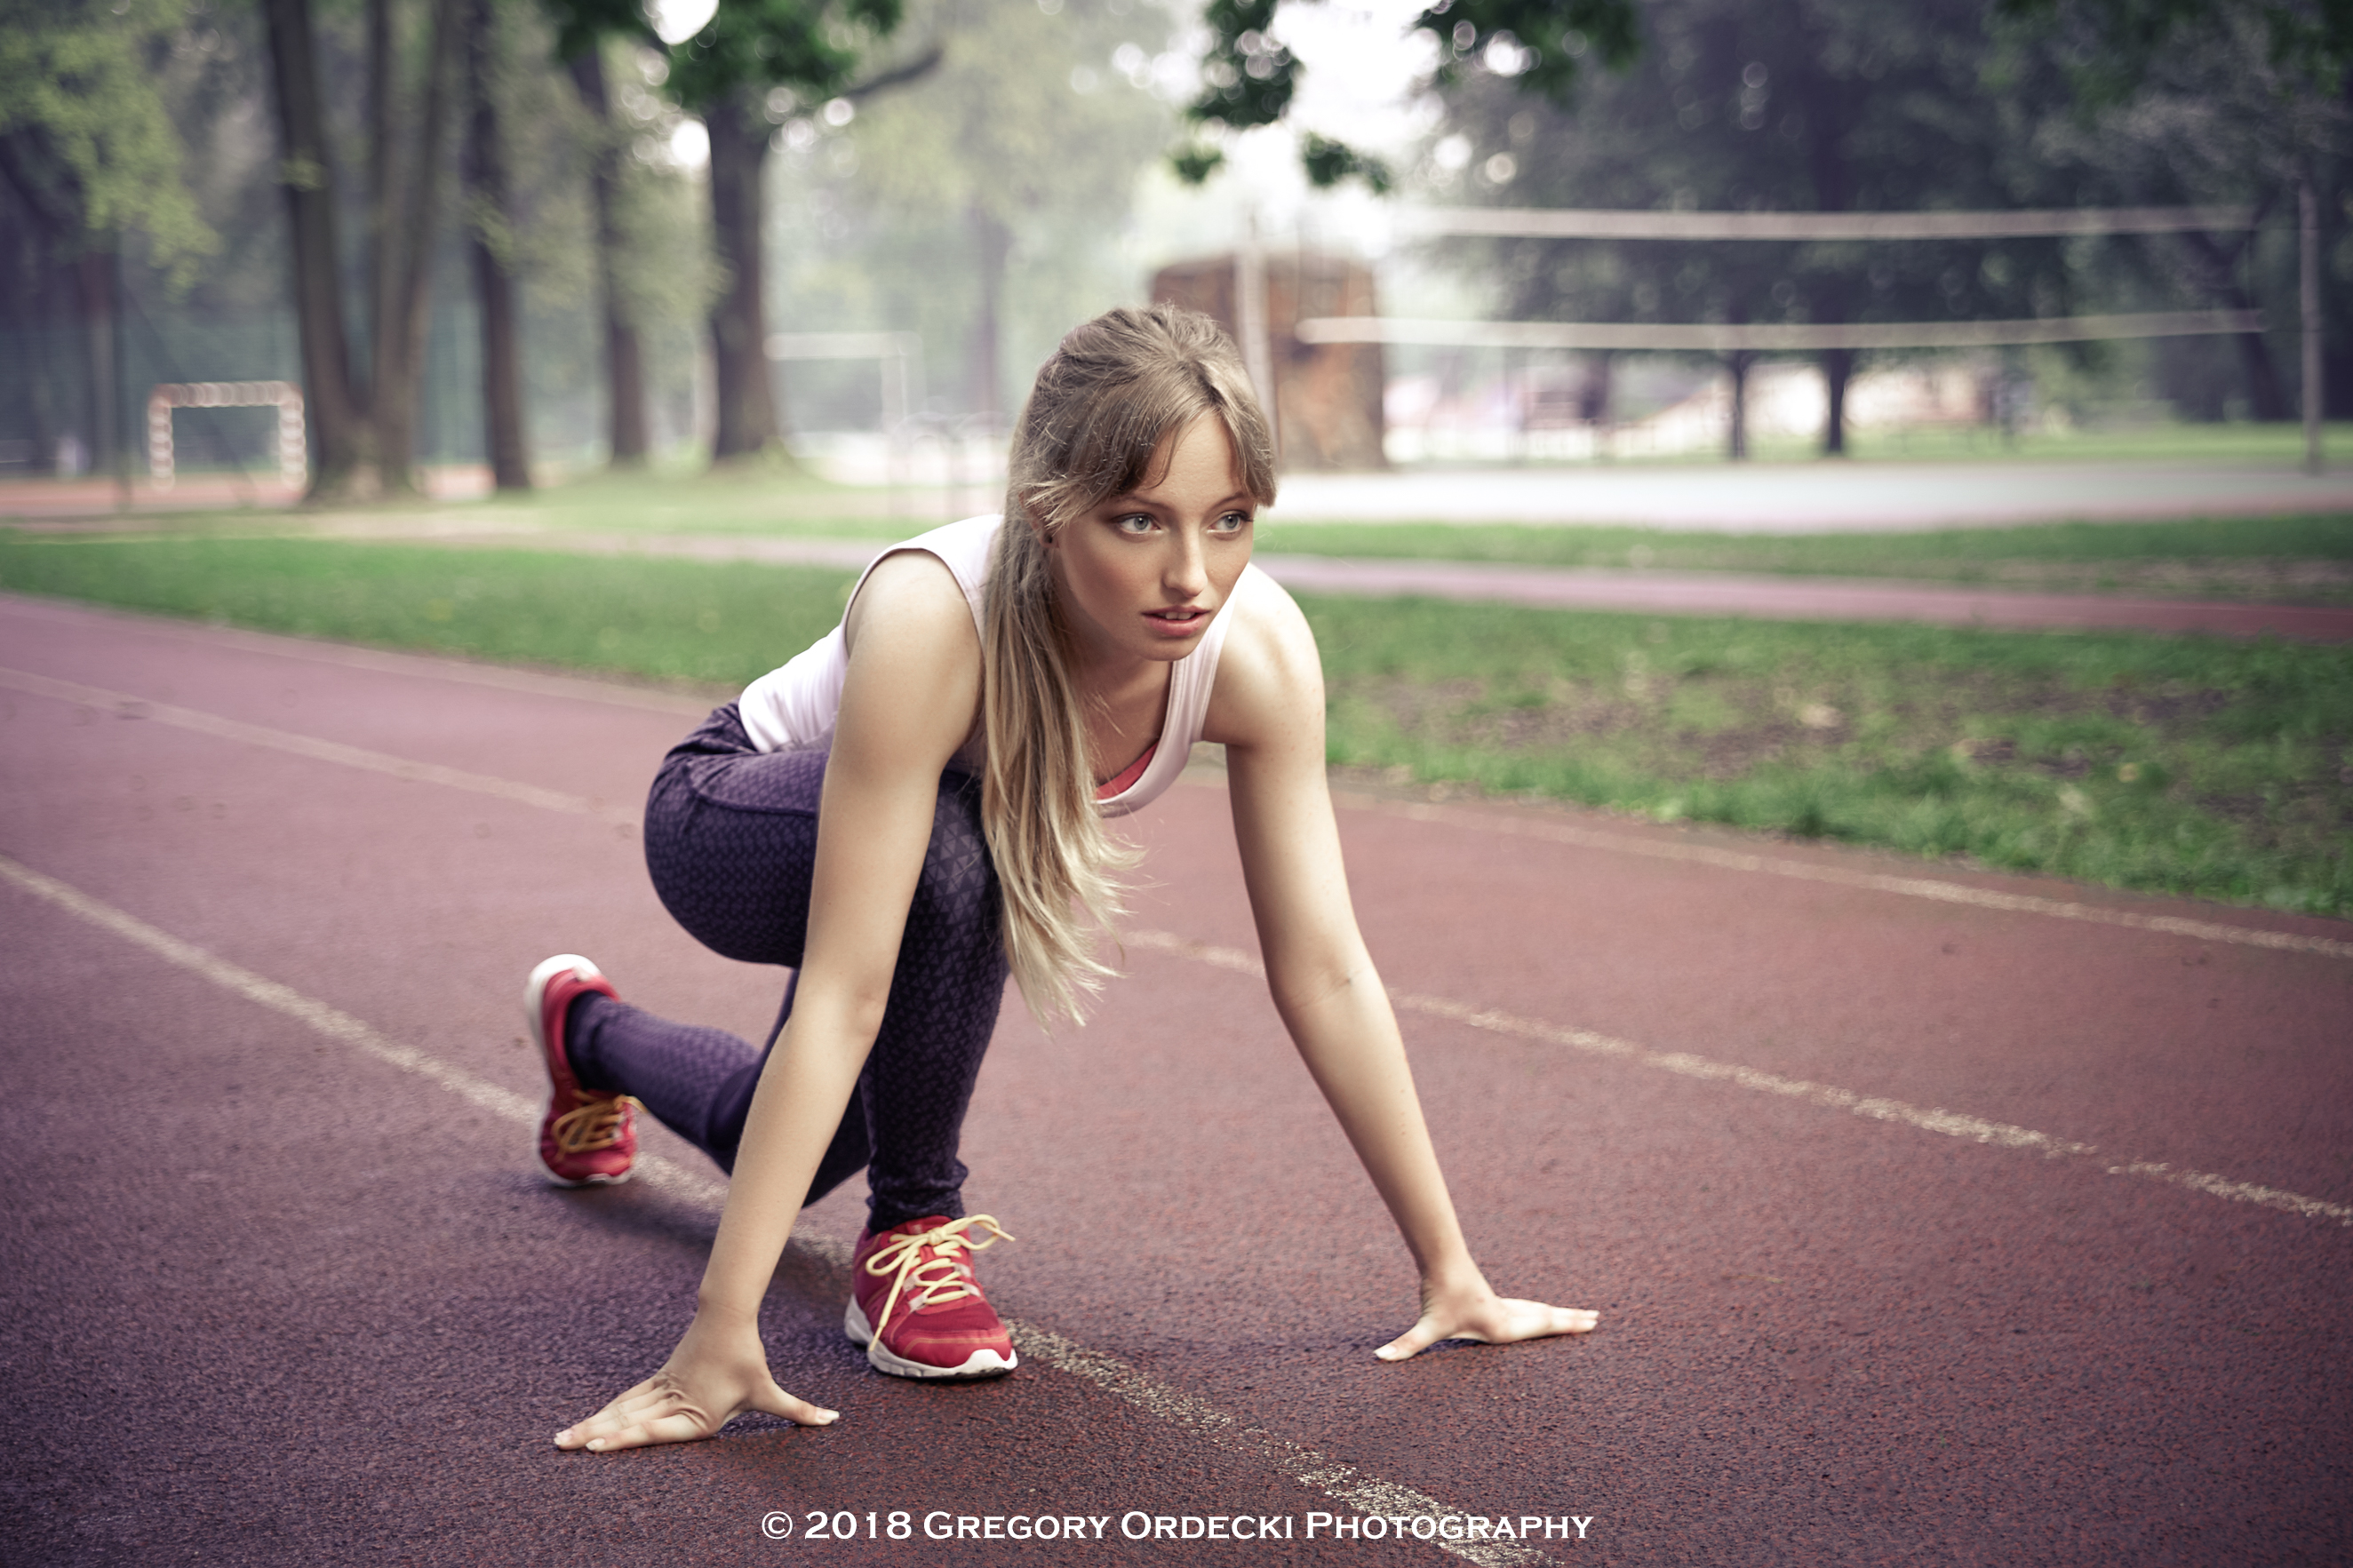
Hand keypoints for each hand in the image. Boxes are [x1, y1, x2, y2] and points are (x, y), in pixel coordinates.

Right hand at [555, 1307, 837, 1451]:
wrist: (727, 1316)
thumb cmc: (747, 1358)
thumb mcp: (769, 1390)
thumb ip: (797, 1411)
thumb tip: (833, 1420)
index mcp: (696, 1413)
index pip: (657, 1429)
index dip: (628, 1438)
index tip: (599, 1444)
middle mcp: (673, 1402)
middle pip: (629, 1420)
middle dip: (595, 1435)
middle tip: (563, 1446)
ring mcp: (661, 1390)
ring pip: (621, 1410)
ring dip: (591, 1424)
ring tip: (561, 1440)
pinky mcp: (657, 1380)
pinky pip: (626, 1399)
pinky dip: (605, 1412)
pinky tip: (587, 1424)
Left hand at [1374, 1278, 1599, 1361]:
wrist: (1440, 1261)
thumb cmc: (1437, 1295)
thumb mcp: (1425, 1326)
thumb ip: (1406, 1345)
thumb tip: (1379, 1358)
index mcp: (1501, 1324)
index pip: (1540, 1326)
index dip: (1565, 1326)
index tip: (1589, 1324)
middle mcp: (1507, 1314)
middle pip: (1546, 1316)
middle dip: (1571, 1321)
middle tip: (1596, 1320)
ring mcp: (1503, 1305)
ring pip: (1539, 1310)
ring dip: (1560, 1314)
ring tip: (1583, 1316)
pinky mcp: (1495, 1300)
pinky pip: (1527, 1307)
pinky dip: (1543, 1311)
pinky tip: (1546, 1313)